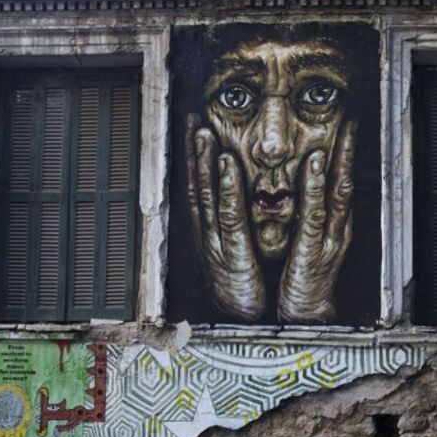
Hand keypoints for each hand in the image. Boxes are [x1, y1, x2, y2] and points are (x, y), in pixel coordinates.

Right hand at [185, 114, 265, 319]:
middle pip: (197, 184)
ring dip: (205, 163)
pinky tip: (227, 164)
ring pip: (207, 195)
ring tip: (204, 132)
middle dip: (193, 151)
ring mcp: (217, 240)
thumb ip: (234, 218)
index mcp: (210, 228)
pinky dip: (227, 187)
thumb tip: (238, 191)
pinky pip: (229, 214)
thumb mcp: (236, 243)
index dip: (195, 155)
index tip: (194, 125)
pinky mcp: (233, 252)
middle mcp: (207, 231)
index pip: (200, 184)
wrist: (243, 317)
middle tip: (192, 119)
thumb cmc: (244, 281)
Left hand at [278, 120, 356, 322]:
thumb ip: (309, 218)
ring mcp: (327, 238)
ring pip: (336, 192)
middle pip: (345, 182)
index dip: (345, 155)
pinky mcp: (312, 249)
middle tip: (353, 120)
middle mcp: (334, 229)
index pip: (340, 183)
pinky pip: (314, 212)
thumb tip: (304, 193)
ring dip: (340, 161)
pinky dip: (316, 186)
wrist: (303, 315)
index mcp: (331, 226)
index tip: (347, 127)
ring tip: (342, 132)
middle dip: (350, 151)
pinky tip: (315, 163)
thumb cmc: (301, 279)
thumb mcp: (307, 242)